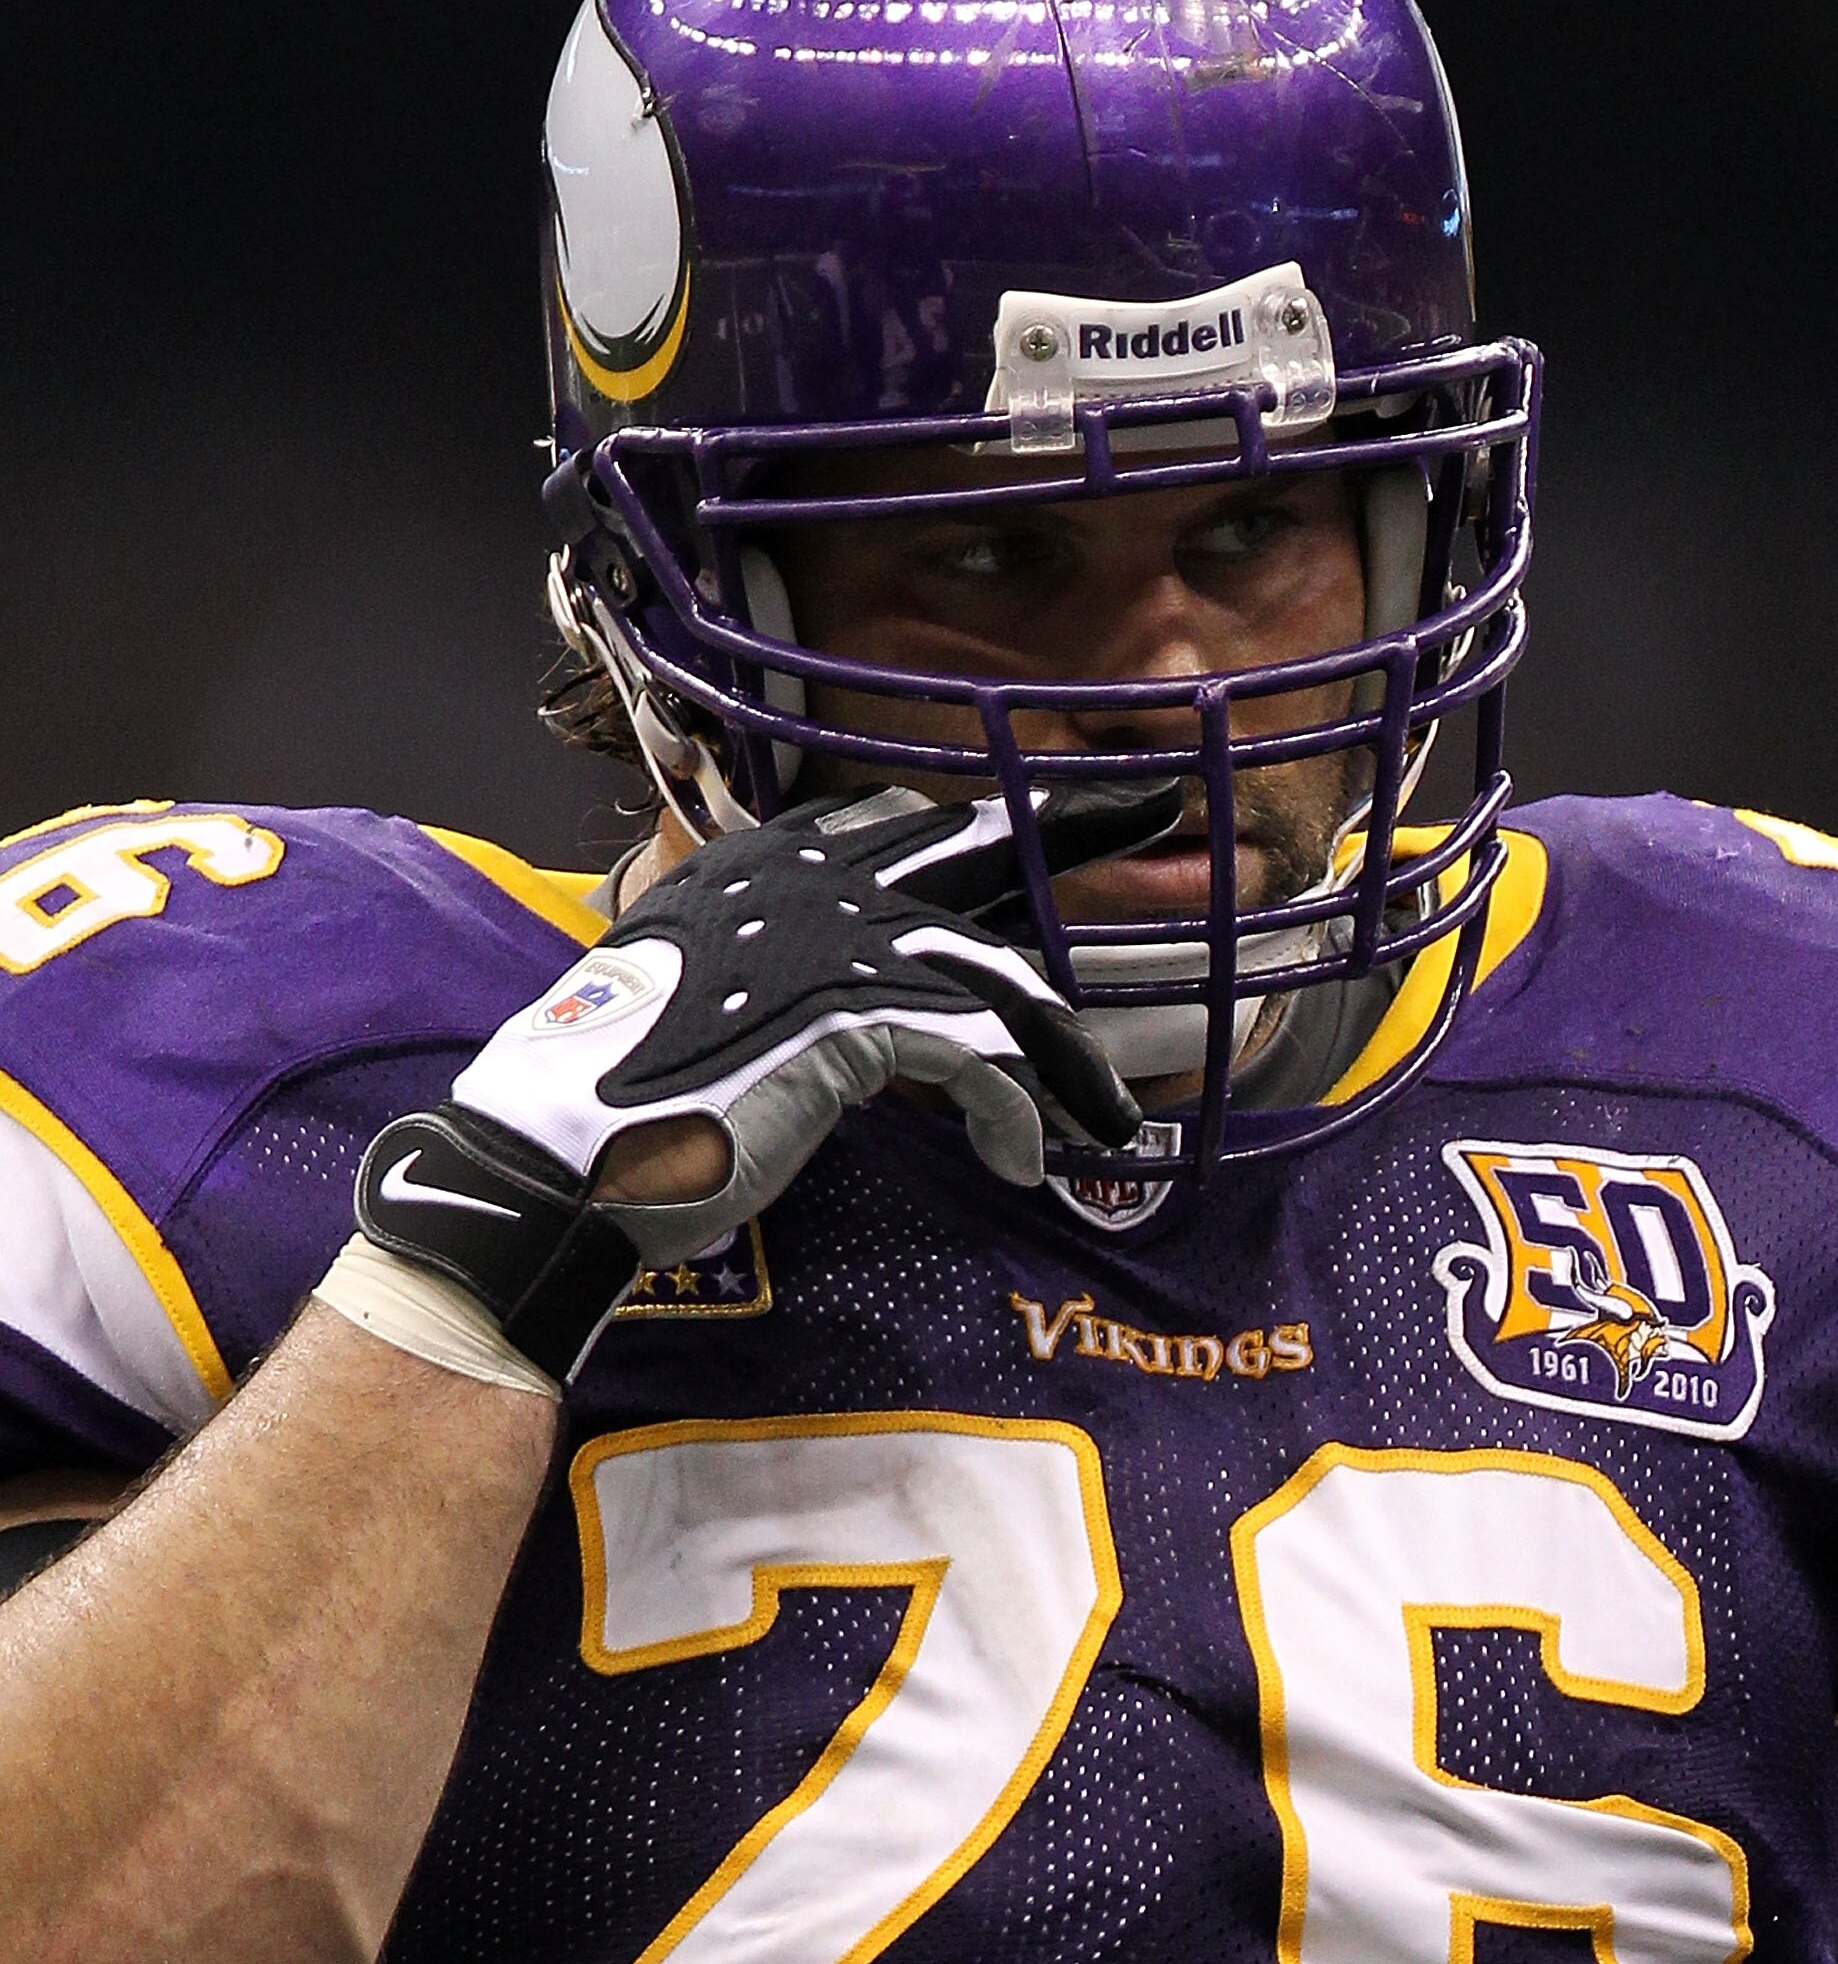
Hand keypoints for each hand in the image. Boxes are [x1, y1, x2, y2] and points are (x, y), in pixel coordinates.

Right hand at [466, 777, 1178, 1252]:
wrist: (559, 1154)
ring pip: (996, 970)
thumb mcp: (709, 1004)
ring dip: (1063, 1052)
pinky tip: (1020, 1158)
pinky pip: (976, 1054)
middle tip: (1153, 805)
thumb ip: (782, 976)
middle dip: (1070, 825)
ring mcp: (828, 941)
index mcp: (762, 863)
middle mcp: (801, 879)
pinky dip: (1010, 1111)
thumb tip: (861, 1012)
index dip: (982, 827)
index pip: (899, 822)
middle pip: (970, 843)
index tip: (1044, 818)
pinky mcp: (850, 1019)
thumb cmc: (622, 1101)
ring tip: (1104, 1111)